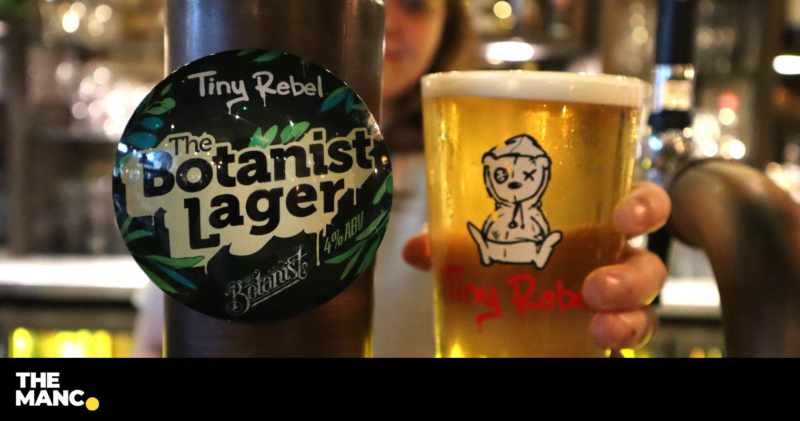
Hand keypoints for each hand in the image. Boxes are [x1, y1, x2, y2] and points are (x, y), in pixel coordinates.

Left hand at [402, 182, 670, 355]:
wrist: (498, 315)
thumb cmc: (503, 264)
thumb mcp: (475, 251)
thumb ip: (451, 245)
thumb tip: (417, 250)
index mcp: (593, 226)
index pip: (640, 205)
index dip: (645, 207)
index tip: (625, 218)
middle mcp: (612, 263)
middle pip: (649, 265)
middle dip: (632, 276)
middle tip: (594, 288)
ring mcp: (614, 306)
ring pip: (647, 311)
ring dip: (629, 319)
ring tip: (597, 328)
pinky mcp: (605, 338)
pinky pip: (626, 344)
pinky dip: (617, 345)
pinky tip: (598, 350)